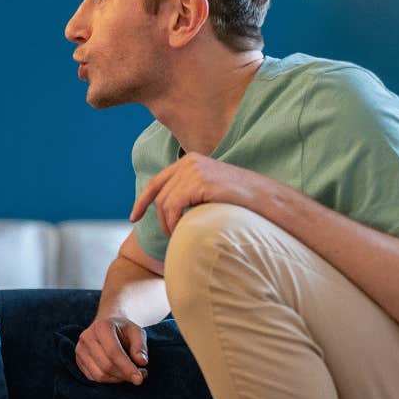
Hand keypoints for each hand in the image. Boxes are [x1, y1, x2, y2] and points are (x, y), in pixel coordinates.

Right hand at [75, 314, 148, 384]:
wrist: (107, 326)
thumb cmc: (123, 330)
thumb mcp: (137, 332)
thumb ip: (140, 346)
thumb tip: (142, 362)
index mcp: (101, 326)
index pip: (113, 352)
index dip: (127, 367)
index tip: (139, 379)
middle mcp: (87, 337)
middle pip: (106, 365)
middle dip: (124, 375)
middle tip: (140, 375)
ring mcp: (80, 349)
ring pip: (99, 375)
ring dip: (117, 379)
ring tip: (129, 373)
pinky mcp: (78, 360)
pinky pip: (93, 378)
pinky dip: (109, 380)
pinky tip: (118, 374)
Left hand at [130, 153, 260, 235]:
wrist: (264, 198)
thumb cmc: (240, 199)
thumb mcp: (212, 190)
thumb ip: (193, 191)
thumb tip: (172, 208)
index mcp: (190, 160)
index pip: (157, 182)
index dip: (142, 201)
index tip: (133, 217)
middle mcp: (189, 162)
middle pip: (159, 195)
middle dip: (158, 218)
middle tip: (168, 236)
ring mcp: (194, 170)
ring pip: (164, 203)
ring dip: (167, 224)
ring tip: (177, 237)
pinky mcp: (199, 182)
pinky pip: (173, 207)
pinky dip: (172, 222)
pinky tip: (181, 231)